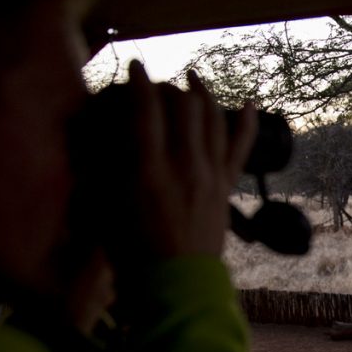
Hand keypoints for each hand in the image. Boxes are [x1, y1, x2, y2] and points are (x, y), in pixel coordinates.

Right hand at [111, 60, 256, 271]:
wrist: (175, 285)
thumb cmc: (130, 250)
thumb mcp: (104, 205)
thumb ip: (103, 165)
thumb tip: (103, 131)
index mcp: (147, 170)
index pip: (146, 109)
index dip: (140, 81)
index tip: (135, 66)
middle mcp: (184, 166)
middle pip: (183, 106)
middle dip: (169, 86)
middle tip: (158, 85)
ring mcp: (210, 175)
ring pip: (212, 119)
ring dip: (202, 94)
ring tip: (192, 79)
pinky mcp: (226, 187)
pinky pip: (241, 148)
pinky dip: (246, 123)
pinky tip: (249, 103)